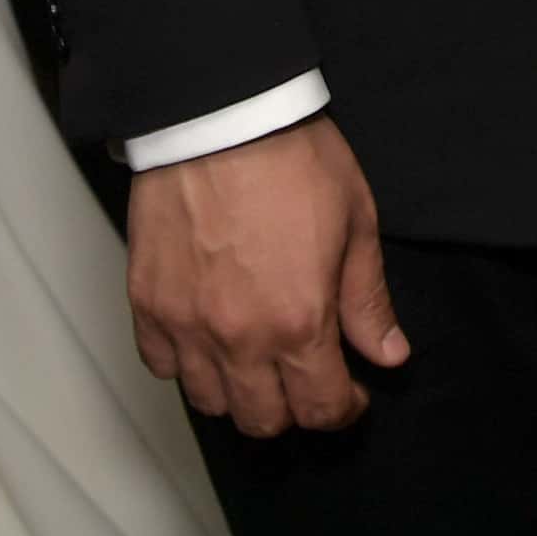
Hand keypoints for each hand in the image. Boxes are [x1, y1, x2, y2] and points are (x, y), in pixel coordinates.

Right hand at [124, 117, 407, 436]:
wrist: (220, 115)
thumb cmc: (289, 157)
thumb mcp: (356, 223)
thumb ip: (368, 301)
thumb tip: (389, 354)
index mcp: (299, 322)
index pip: (320, 408)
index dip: (342, 409)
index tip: (350, 394)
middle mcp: (238, 337)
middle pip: (262, 420)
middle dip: (293, 409)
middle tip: (306, 379)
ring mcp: (186, 324)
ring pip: (209, 402)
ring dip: (238, 393)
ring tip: (256, 361)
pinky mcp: (147, 303)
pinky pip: (160, 365)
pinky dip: (185, 365)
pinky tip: (207, 340)